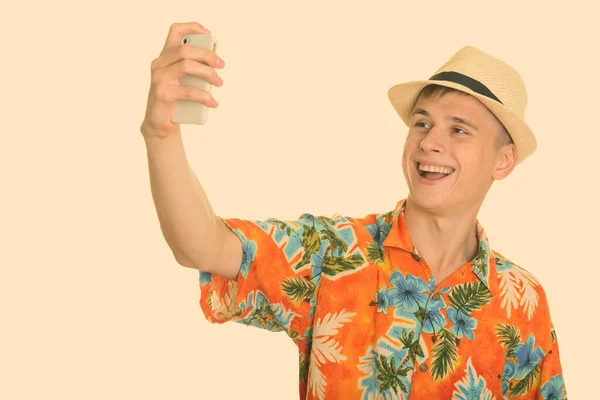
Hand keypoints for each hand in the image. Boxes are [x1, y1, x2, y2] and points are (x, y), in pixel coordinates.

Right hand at [140, 22, 224, 139]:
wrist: (160, 124)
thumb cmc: (176, 100)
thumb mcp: (183, 80)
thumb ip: (193, 69)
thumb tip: (216, 61)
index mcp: (165, 57)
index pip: (175, 31)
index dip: (193, 27)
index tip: (210, 35)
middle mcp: (159, 64)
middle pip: (186, 50)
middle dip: (208, 55)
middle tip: (221, 65)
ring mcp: (159, 78)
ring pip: (186, 66)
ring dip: (208, 73)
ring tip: (219, 83)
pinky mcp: (162, 94)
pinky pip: (188, 91)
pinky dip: (205, 97)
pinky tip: (213, 103)